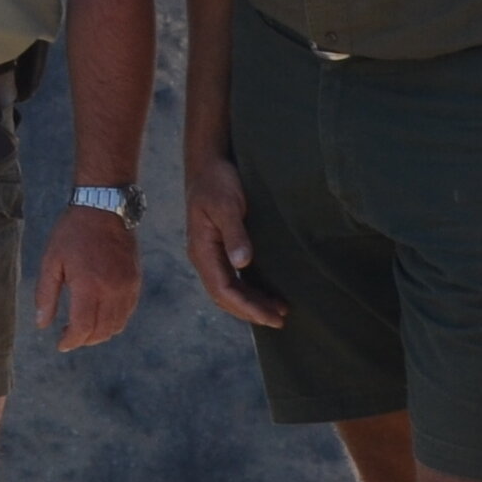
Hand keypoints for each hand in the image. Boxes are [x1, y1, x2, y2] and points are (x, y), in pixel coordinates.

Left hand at [32, 202, 139, 351]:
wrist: (105, 207)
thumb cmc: (73, 232)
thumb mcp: (51, 261)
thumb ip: (46, 295)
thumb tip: (42, 324)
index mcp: (89, 286)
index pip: (83, 328)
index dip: (71, 341)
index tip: (61, 344)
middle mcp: (112, 290)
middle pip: (102, 331)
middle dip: (85, 340)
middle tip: (70, 336)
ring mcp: (128, 286)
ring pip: (118, 325)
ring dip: (101, 333)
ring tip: (84, 328)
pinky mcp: (136, 280)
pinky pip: (128, 312)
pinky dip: (115, 321)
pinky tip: (100, 315)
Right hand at [183, 149, 290, 327]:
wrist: (209, 161)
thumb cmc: (217, 180)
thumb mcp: (226, 204)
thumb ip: (234, 234)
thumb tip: (242, 263)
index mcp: (201, 250)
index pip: (223, 290)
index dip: (247, 307)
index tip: (270, 316)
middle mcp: (204, 256)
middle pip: (225, 296)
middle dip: (251, 311)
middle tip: (280, 320)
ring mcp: (211, 252)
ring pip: (229, 289)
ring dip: (251, 303)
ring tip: (278, 312)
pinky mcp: (221, 246)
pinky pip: (233, 277)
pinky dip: (249, 289)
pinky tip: (266, 292)